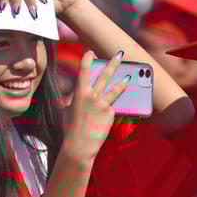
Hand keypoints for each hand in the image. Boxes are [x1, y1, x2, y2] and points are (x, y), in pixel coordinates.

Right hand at [62, 50, 129, 165]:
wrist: (79, 144)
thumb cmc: (70, 127)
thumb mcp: (67, 109)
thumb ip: (73, 98)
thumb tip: (76, 92)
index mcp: (79, 93)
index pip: (84, 71)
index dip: (87, 60)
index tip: (91, 52)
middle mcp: (92, 96)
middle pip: (105, 75)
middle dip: (113, 63)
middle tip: (119, 54)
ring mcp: (103, 104)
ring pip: (115, 89)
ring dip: (122, 82)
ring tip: (129, 77)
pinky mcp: (110, 113)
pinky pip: (112, 107)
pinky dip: (110, 109)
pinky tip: (105, 117)